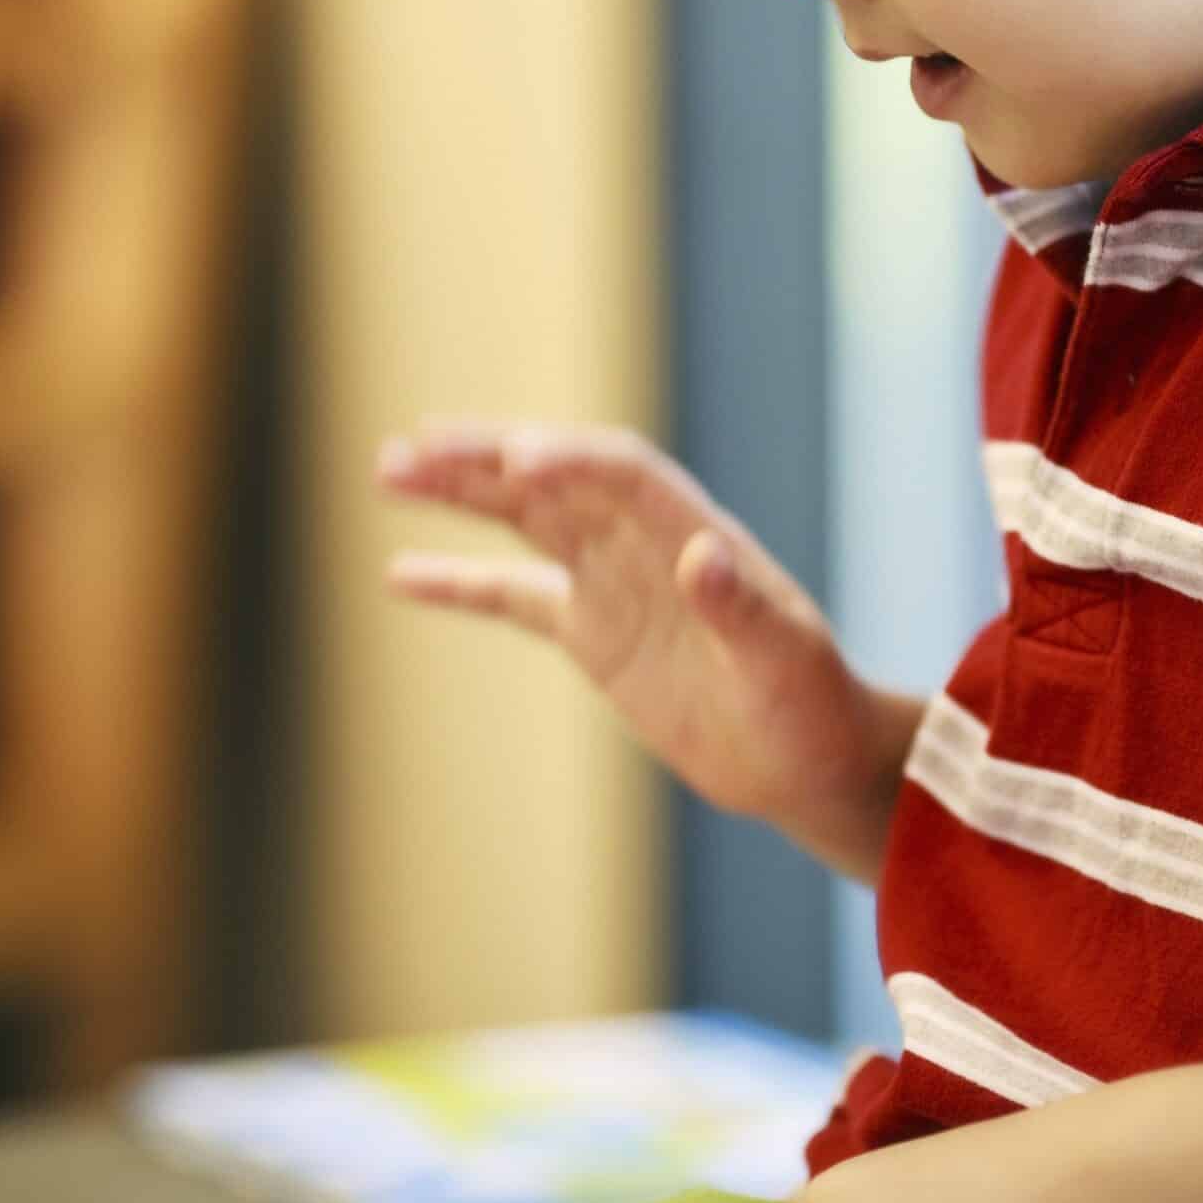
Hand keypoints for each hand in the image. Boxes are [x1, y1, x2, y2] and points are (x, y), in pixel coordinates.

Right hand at [377, 416, 913, 871]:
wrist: (809, 758)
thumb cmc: (811, 706)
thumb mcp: (784, 661)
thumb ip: (741, 610)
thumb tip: (701, 555)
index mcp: (694, 532)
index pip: (622, 473)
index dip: (570, 460)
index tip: (515, 459)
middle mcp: (645, 543)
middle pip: (555, 480)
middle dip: (486, 458)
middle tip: (414, 444)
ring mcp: (613, 583)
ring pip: (524, 520)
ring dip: (461, 492)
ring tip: (390, 468)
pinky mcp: (592, 631)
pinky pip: (512, 596)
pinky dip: (459, 582)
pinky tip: (399, 573)